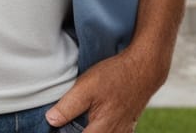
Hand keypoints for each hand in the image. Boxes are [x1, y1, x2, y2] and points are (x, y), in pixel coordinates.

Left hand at [45, 51, 162, 132]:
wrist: (145, 68)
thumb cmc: (116, 75)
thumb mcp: (87, 86)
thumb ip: (68, 106)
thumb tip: (50, 121)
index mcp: (99, 132)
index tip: (58, 128)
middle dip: (77, 130)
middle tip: (70, 122)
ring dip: (90, 130)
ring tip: (82, 121)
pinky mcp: (127, 127)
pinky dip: (100, 129)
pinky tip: (96, 120)